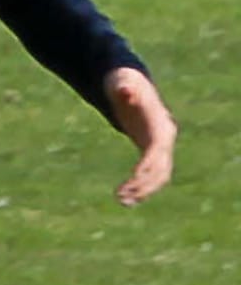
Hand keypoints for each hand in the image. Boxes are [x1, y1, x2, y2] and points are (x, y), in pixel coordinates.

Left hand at [105, 67, 176, 205]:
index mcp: (159, 124)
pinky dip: (141, 187)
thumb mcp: (121, 83)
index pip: (157, 149)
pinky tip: (125, 198)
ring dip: (143, 190)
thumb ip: (124, 88)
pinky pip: (152, 174)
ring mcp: (160, 146)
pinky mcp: (151, 151)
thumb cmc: (123, 83)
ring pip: (159, 175)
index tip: (132, 179)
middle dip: (143, 183)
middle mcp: (164, 138)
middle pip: (161, 166)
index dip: (147, 165)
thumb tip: (125, 90)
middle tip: (120, 195)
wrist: (128, 85)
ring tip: (121, 201)